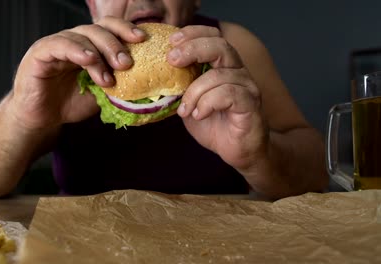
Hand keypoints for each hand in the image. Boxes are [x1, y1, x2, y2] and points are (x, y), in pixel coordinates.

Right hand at [10, 17, 145, 129]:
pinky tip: (88, 60)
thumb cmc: (70, 103)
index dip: (126, 29)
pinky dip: (76, 50)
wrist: (42, 118)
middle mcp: (75, 40)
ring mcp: (57, 43)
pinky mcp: (40, 52)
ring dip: (99, 55)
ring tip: (107, 78)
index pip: (110, 28)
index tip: (143, 40)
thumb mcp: (101, 94)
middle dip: (116, 44)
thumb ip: (119, 84)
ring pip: (82, 36)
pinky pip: (59, 44)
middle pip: (99, 28)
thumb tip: (145, 84)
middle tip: (127, 63)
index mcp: (91, 45)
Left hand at [168, 25, 267, 170]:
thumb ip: (181, 88)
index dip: (194, 33)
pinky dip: (208, 103)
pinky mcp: (251, 104)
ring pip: (219, 75)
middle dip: (193, 49)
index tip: (172, 41)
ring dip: (195, 91)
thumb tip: (156, 76)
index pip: (214, 37)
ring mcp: (247, 87)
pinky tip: (199, 115)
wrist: (238, 152)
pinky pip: (228, 94)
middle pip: (220, 46)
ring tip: (185, 110)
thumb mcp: (191, 104)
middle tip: (172, 60)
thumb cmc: (216, 126)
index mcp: (224, 67)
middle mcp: (238, 72)